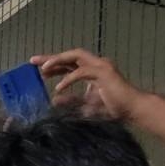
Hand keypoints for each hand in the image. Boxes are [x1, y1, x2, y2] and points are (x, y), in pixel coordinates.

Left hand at [31, 49, 148, 120]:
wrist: (131, 110)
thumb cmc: (112, 108)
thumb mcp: (85, 105)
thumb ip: (71, 100)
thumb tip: (54, 99)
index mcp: (91, 70)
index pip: (69, 63)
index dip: (53, 64)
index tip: (36, 68)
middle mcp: (96, 64)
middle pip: (70, 55)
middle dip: (51, 57)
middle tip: (33, 61)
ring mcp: (101, 66)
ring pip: (76, 56)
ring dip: (59, 61)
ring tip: (43, 70)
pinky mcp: (104, 73)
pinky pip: (82, 72)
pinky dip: (69, 79)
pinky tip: (59, 87)